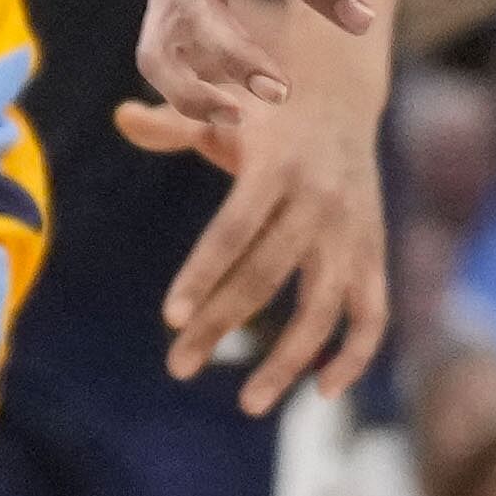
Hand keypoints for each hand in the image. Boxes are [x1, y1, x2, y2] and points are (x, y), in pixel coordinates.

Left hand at [128, 20, 390, 412]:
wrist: (340, 91)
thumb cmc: (259, 109)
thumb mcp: (217, 107)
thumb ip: (170, 124)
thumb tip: (122, 117)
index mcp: (276, 165)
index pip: (234, 229)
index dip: (202, 274)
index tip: (170, 320)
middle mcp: (319, 200)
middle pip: (266, 275)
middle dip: (220, 325)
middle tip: (177, 368)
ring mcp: (351, 230)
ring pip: (324, 307)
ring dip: (289, 361)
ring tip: (248, 404)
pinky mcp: (373, 250)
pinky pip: (373, 312)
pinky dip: (355, 355)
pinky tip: (321, 391)